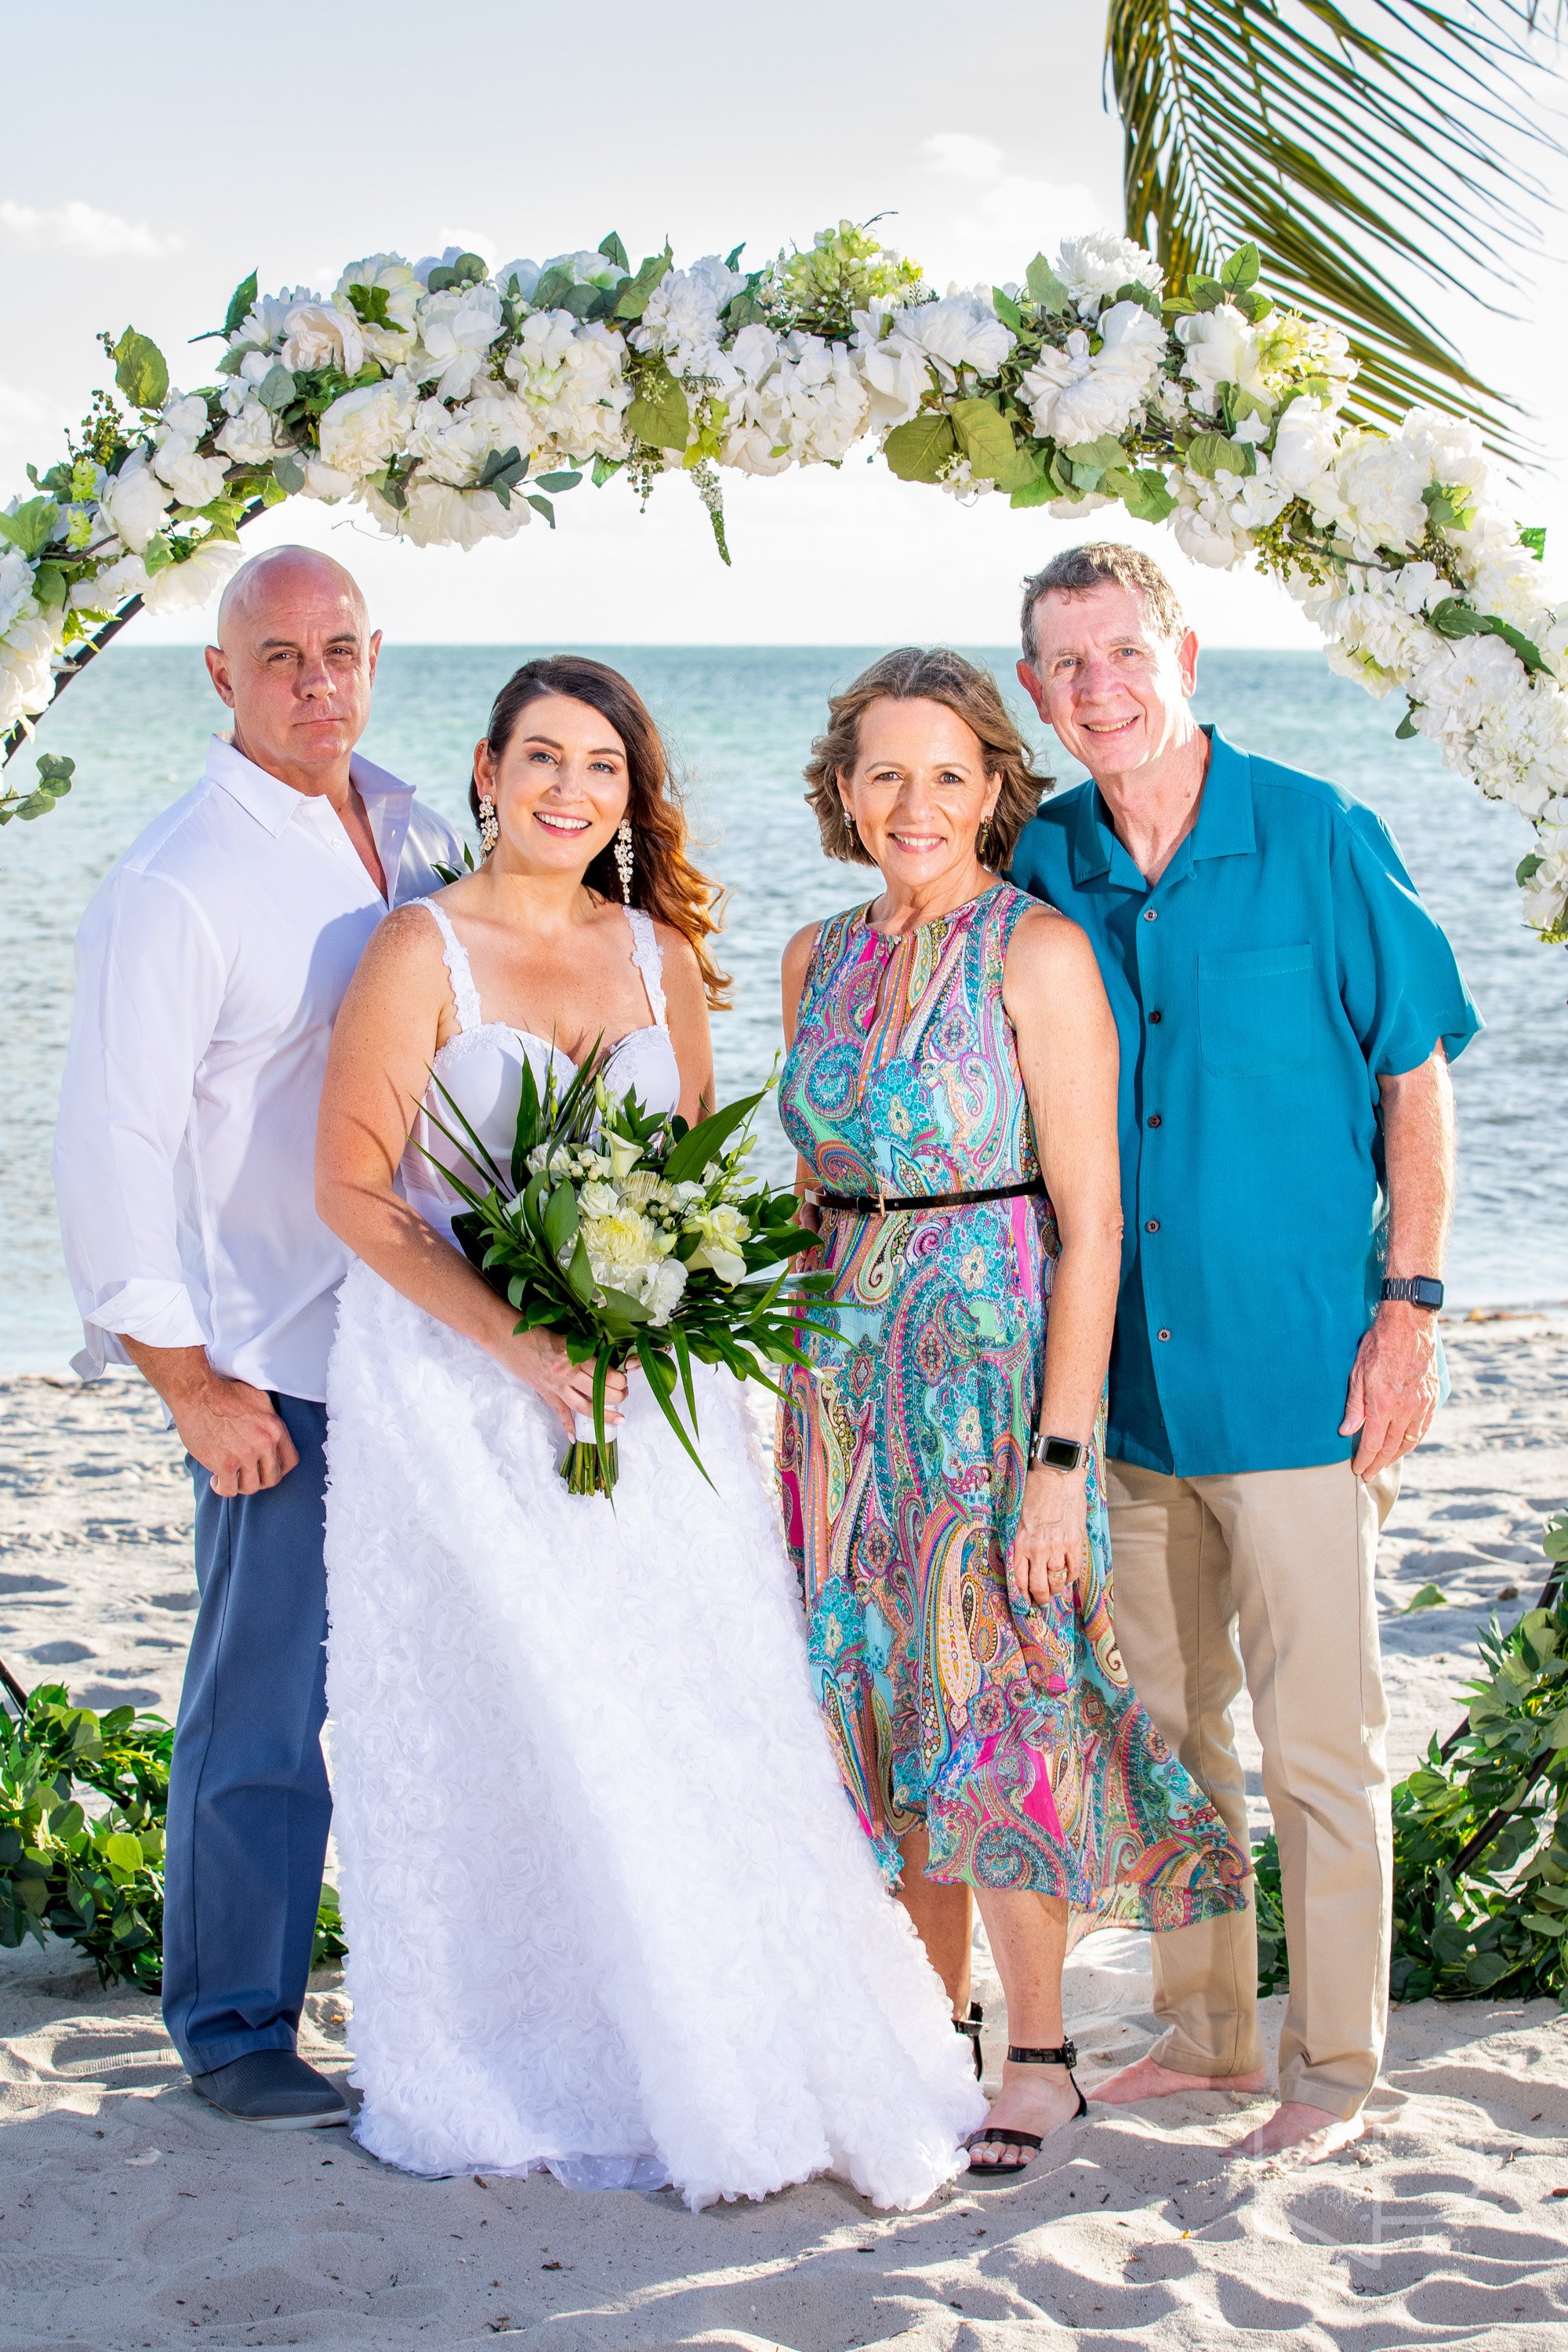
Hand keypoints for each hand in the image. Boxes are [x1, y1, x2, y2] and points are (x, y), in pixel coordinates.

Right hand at [174, 1370, 298, 1497]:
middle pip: (272, 1478)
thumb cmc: (225, 1393)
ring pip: (251, 1487)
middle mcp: (264, 1443)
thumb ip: (270, 1421)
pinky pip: (229, 1490)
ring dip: (240, 1485)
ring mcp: (245, 1455)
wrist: (197, 1393)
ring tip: (230, 1477)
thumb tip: (274, 1436)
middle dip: (260, 1480)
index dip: (279, 1468)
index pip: (291, 1460)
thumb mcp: (259, 1400)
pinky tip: (216, 1479)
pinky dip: (222, 1488)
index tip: (266, 1469)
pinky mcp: (224, 1464)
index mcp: (275, 1428)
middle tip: (246, 1475)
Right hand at [495, 1326, 627, 1440]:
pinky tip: (574, 1438)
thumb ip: (584, 1348)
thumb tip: (606, 1359)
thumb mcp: (566, 1335)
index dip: (620, 1380)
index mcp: (573, 1355)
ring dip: (603, 1414)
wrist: (507, 1336)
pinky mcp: (545, 1392)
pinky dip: (567, 1426)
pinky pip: (559, 1412)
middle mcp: (566, 1373)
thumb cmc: (536, 1330)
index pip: (604, 1374)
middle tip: (625, 1394)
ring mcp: (555, 1385)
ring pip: (584, 1406)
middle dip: (618, 1397)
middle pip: (599, 1392)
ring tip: (619, 1418)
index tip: (625, 1378)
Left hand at [1010, 1461, 1090, 1610]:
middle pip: (1039, 1586)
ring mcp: (1058, 1547)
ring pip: (1057, 1581)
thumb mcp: (1020, 1519)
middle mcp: (1038, 1549)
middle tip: (1042, 1601)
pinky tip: (1067, 1575)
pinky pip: (1074, 1570)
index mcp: (1021, 1543)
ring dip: (1056, 1589)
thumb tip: (1026, 1562)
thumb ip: (1023, 1541)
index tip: (1025, 1600)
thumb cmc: (1035, 1493)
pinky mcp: (1075, 1542)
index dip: (1022, 1595)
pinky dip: (1070, 1576)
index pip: (1019, 1579)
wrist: (1056, 1476)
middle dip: (1040, 1598)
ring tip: (1055, 1590)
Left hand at [1340, 1302, 1440, 1478]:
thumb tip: (1347, 1432)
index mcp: (1384, 1404)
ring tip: (1384, 1463)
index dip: (1365, 1460)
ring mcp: (1422, 1404)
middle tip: (1369, 1474)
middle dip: (1379, 1463)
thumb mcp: (1357, 1373)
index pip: (1374, 1443)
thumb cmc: (1378, 1346)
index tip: (1358, 1470)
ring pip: (1410, 1440)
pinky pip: (1424, 1427)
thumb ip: (1354, 1406)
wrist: (1409, 1326)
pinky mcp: (1432, 1398)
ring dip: (1397, 1455)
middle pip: (1393, 1447)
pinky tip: (1405, 1444)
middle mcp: (1406, 1408)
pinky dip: (1414, 1440)